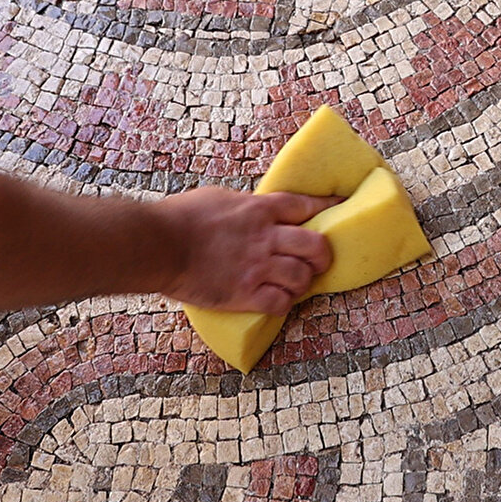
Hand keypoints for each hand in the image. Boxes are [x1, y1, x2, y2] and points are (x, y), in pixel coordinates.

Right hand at [157, 187, 342, 315]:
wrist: (158, 244)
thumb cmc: (181, 217)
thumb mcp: (219, 198)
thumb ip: (245, 206)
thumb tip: (256, 209)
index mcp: (258, 209)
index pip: (306, 206)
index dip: (328, 208)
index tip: (342, 207)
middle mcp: (264, 237)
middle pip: (316, 245)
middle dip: (322, 254)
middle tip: (316, 259)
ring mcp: (256, 267)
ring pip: (302, 277)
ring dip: (302, 281)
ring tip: (293, 282)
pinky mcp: (244, 293)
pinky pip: (280, 303)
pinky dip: (283, 303)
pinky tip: (276, 299)